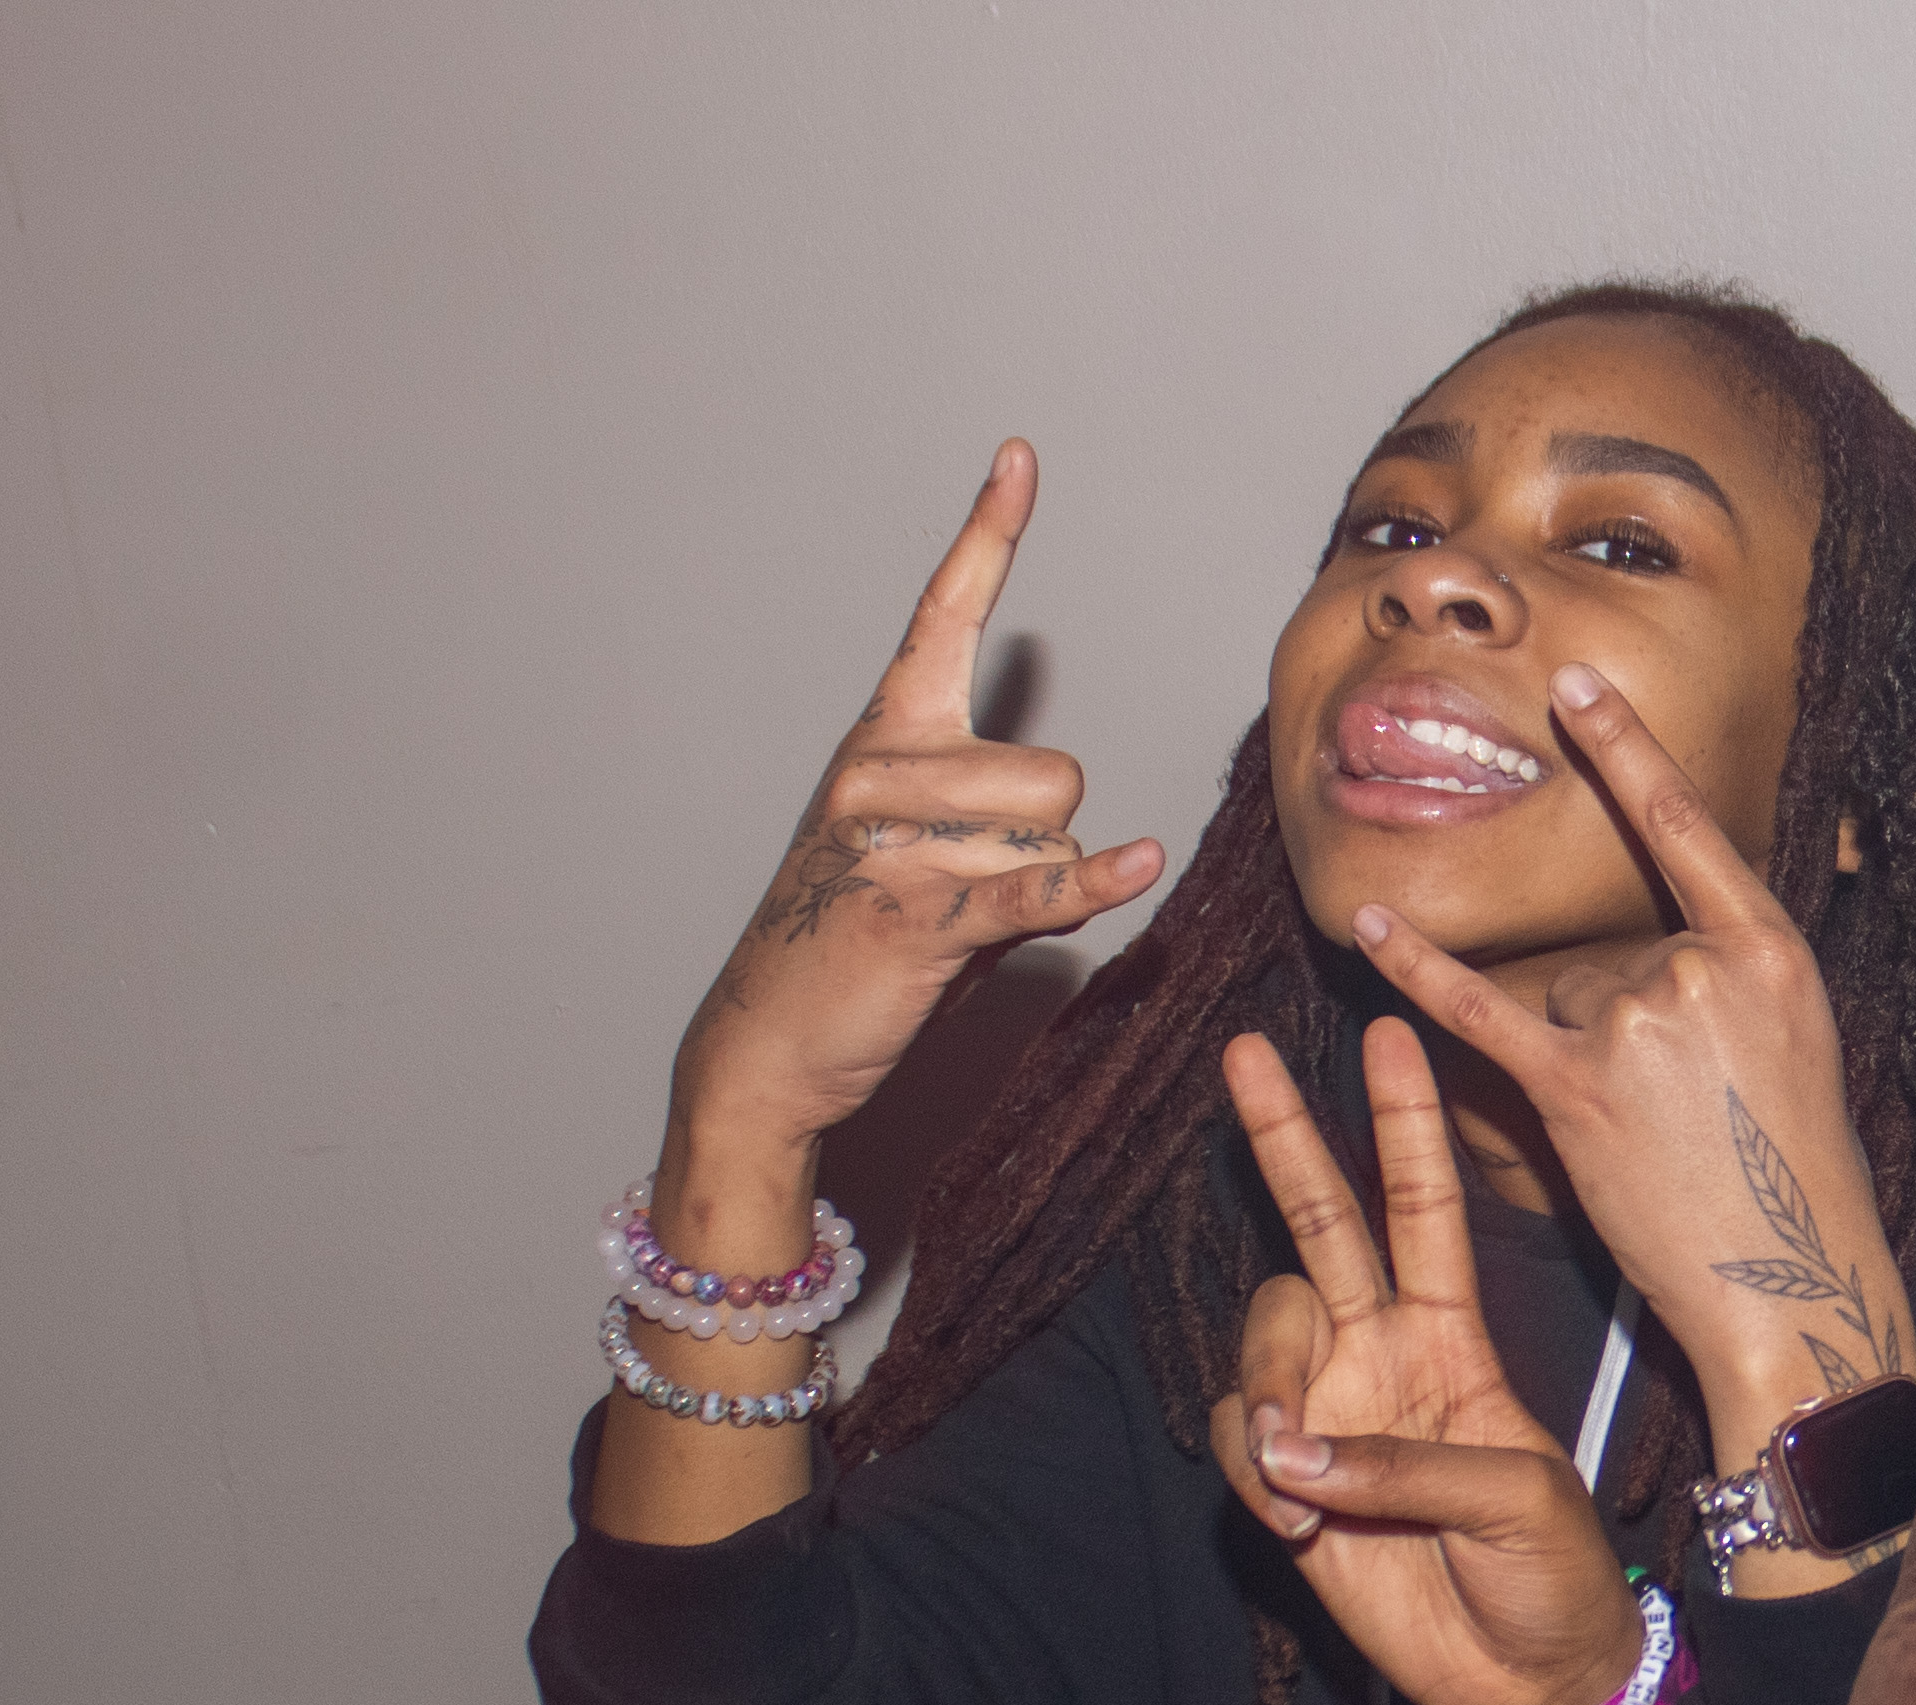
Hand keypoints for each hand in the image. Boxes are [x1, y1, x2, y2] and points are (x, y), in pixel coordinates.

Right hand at [667, 442, 1167, 1159]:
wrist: (776, 1036)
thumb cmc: (862, 939)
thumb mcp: (926, 852)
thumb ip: (998, 813)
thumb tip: (1092, 831)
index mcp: (887, 735)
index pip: (945, 613)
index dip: (987, 536)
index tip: (1019, 458)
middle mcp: (883, 768)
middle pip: (1056, 771)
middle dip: (1047, 837)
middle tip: (969, 887)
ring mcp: (894, 841)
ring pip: (1052, 836)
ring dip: (1036, 889)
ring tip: (956, 921)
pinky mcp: (917, 914)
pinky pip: (1033, 887)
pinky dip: (1089, 887)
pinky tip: (1139, 867)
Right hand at [1216, 1020, 1649, 1704]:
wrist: (1530, 1672)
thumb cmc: (1551, 1572)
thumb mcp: (1516, 1495)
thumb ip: (1402, 1465)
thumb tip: (1291, 1453)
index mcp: (1455, 1334)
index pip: (1422, 1206)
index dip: (1405, 1124)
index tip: (1391, 1032)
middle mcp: (1383, 1353)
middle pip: (1319, 1222)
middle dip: (1285, 1135)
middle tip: (1246, 1054)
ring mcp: (1331, 1411)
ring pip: (1262, 1333)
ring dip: (1265, 1385)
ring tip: (1297, 1471)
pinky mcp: (1291, 1484)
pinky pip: (1240, 1442)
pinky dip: (1257, 1472)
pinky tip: (1302, 1525)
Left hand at [1341, 667, 1915, 1473]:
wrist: (1794, 1284)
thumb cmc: (1794, 1182)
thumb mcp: (1797, 1047)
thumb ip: (1731, 982)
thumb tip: (1656, 961)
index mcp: (1773, 952)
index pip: (1687, 830)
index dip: (1626, 753)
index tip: (1576, 684)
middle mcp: (1702, 969)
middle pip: (1613, 949)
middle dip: (1624, 1024)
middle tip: (1688, 1117)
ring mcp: (1637, 1026)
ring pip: (1566, 999)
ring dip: (1586, 1063)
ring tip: (1654, 1142)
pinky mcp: (1575, 1089)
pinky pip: (1482, 1013)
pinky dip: (1420, 970)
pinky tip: (1368, 924)